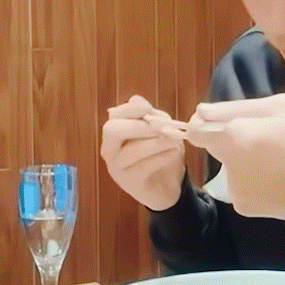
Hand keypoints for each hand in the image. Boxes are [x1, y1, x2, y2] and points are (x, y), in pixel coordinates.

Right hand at [100, 95, 185, 210]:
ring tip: (174, 140)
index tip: (148, 107)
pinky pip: (143, 167)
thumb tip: (136, 99)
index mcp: (116, 132)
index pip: (115, 115)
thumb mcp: (162, 129)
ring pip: (131, 150)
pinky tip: (174, 153)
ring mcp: (116, 167)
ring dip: (156, 143)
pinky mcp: (128, 182)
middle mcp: (110, 149)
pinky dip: (162, 158)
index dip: (130, 109)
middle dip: (138, 126)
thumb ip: (151, 116)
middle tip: (160, 128)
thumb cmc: (162, 152)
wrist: (168, 185)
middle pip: (113, 130)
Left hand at [185, 93, 284, 219]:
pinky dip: (253, 180)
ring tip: (276, 159)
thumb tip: (202, 111)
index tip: (228, 121)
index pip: (196, 129)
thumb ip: (237, 107)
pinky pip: (241, 186)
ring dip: (244, 160)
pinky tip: (276, 177)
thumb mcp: (282, 106)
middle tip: (264, 138)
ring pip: (229, 166)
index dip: (207, 123)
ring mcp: (234, 189)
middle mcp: (228, 164)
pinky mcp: (244, 206)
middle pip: (215, 146)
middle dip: (232, 140)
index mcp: (235, 135)